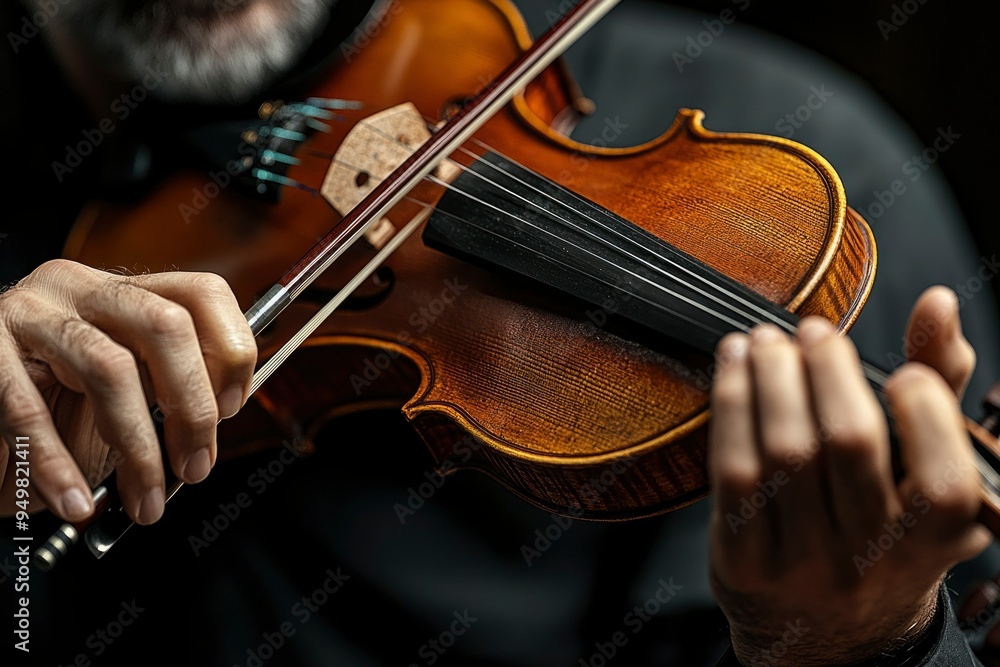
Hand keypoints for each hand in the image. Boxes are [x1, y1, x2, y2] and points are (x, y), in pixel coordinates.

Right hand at [0, 260, 256, 525]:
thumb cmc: (55, 406)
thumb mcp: (127, 387)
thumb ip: (171, 390)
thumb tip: (215, 423)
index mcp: (126, 293)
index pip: (202, 294)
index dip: (230, 352)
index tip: (231, 409)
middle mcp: (82, 289)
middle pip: (166, 324)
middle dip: (192, 406)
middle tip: (194, 465)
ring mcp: (30, 314)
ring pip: (109, 366)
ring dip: (137, 446)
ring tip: (144, 498)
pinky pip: (26, 410)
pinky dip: (56, 465)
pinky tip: (75, 500)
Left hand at [708, 286, 989, 664]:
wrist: (825, 629)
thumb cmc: (882, 530)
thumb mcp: (927, 473)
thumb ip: (941, 387)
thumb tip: (939, 303)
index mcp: (933, 542)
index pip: (941, 481)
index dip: (924, 414)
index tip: (903, 373)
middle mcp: (868, 558)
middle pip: (848, 445)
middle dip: (827, 370)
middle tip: (814, 330)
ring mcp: (801, 563)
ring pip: (783, 451)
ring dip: (770, 377)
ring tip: (765, 340)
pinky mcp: (743, 559)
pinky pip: (731, 471)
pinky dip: (730, 405)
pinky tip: (732, 367)